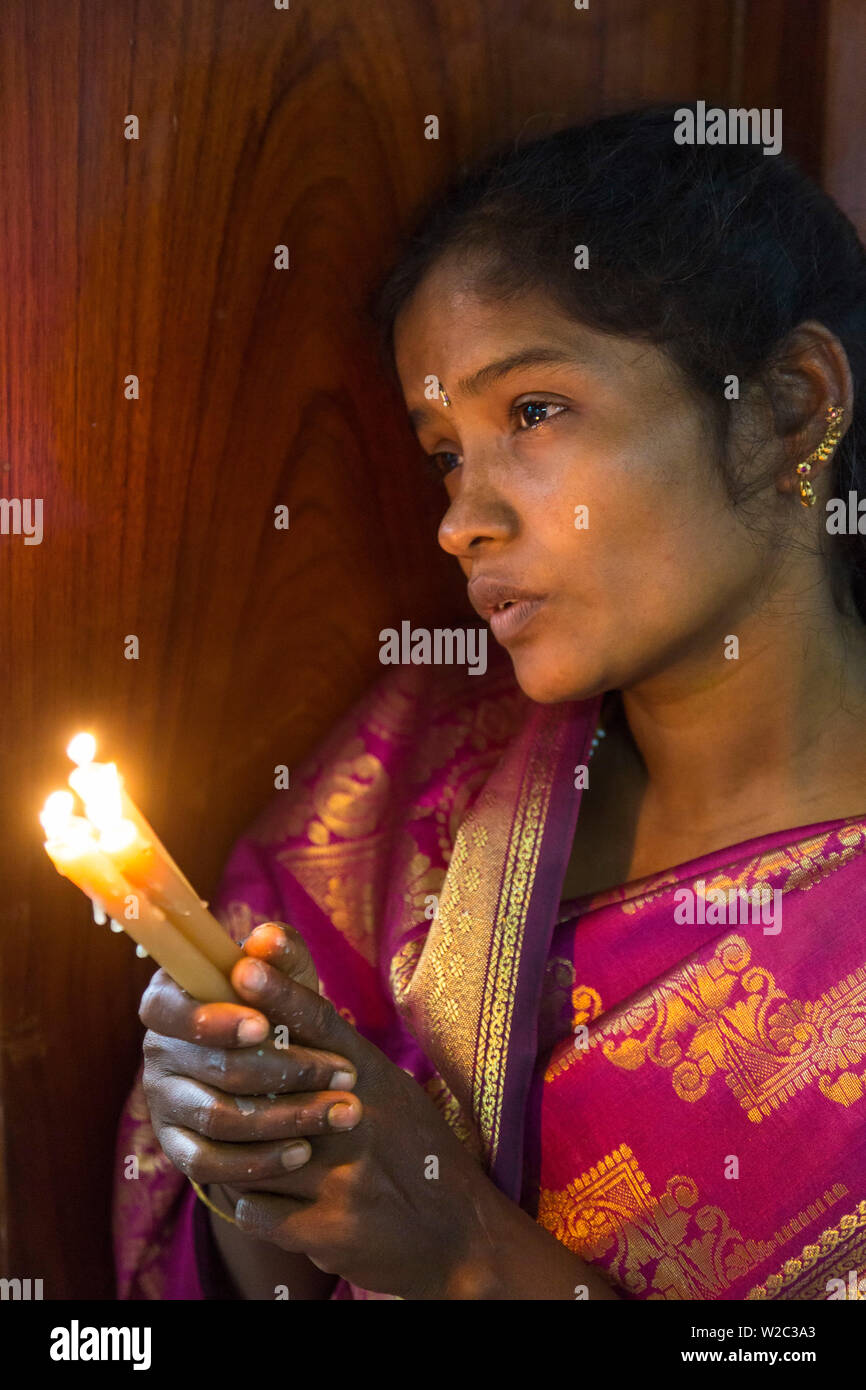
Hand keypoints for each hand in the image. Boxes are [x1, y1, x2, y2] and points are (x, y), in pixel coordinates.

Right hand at [140, 923, 361, 1199]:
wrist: (276, 1074)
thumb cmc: (279, 1011)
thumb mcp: (286, 979)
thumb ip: (282, 955)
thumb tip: (266, 940)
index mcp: (172, 998)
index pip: (166, 1008)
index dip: (211, 1020)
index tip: (263, 1026)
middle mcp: (158, 1050)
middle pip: (215, 1068)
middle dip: (287, 1072)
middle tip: (344, 1073)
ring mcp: (164, 1101)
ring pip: (219, 1118)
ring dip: (287, 1117)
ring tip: (341, 1111)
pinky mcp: (176, 1147)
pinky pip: (209, 1165)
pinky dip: (260, 1161)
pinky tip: (304, 1151)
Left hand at [205, 929, 510, 1298]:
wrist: (458, 1234)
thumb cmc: (414, 1152)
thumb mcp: (389, 1090)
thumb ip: (339, 1054)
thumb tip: (286, 999)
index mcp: (374, 1079)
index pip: (322, 1024)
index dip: (281, 992)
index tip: (245, 963)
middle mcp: (360, 1119)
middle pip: (279, 1082)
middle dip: (236, 1069)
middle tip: (199, 1054)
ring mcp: (343, 1176)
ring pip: (254, 1149)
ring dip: (239, 1152)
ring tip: (232, 1149)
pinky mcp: (329, 1228)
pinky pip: (257, 1208)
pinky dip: (252, 1205)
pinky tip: (264, 1201)